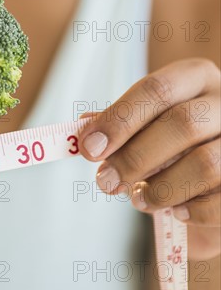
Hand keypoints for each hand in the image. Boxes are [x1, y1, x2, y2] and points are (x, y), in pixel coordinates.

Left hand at [79, 58, 219, 260]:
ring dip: (161, 188)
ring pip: (205, 164)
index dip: (119, 119)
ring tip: (138, 199)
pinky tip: (175, 212)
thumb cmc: (173, 139)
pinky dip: (192, 211)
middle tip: (105, 180)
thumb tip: (83, 130)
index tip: (89, 148)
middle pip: (182, 124)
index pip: (156, 89)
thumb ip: (119, 123)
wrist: (215, 171)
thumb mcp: (147, 121)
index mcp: (195, 77)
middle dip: (135, 157)